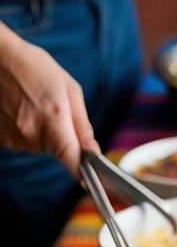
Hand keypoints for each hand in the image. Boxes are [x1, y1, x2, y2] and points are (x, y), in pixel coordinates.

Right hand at [0, 32, 98, 175]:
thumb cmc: (34, 68)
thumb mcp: (69, 90)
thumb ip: (82, 126)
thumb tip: (93, 152)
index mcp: (53, 122)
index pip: (72, 161)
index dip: (83, 172)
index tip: (91, 178)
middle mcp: (31, 135)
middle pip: (55, 151)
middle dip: (58, 135)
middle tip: (50, 109)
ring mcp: (12, 138)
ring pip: (37, 145)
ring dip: (39, 131)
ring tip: (31, 103)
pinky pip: (19, 140)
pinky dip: (22, 128)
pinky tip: (18, 108)